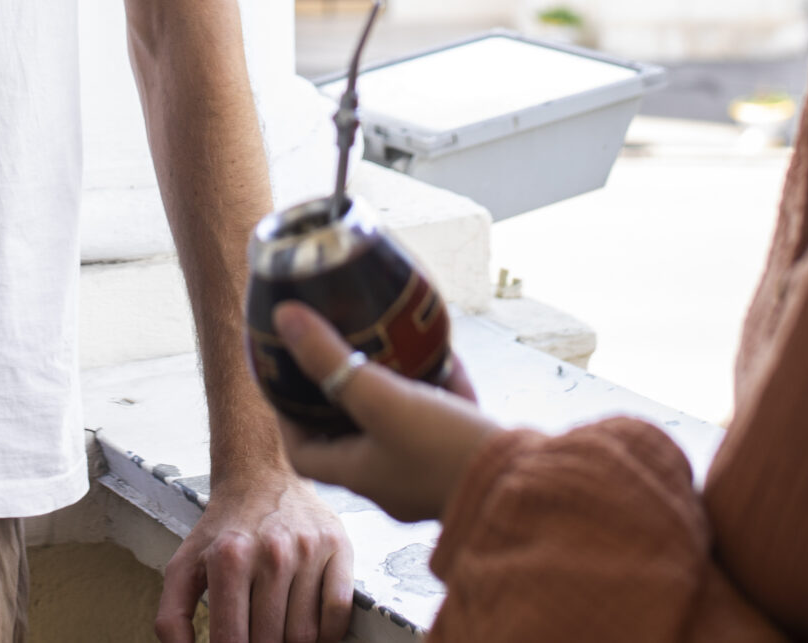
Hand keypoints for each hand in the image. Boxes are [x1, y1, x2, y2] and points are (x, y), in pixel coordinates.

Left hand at [160, 465, 351, 642]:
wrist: (261, 474)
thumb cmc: (223, 528)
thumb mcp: (184, 566)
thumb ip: (172, 617)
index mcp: (229, 559)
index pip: (232, 641)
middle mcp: (271, 552)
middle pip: (271, 642)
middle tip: (256, 635)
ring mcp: (308, 549)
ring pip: (306, 634)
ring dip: (292, 642)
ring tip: (277, 626)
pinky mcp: (337, 546)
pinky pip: (339, 613)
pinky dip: (328, 633)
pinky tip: (309, 624)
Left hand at [270, 302, 501, 524]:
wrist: (521, 487)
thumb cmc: (446, 452)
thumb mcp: (384, 401)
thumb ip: (333, 362)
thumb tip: (286, 320)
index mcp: (362, 474)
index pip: (304, 453)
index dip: (290, 417)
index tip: (289, 379)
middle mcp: (391, 480)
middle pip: (354, 434)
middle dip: (347, 393)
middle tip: (344, 352)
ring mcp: (429, 474)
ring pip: (401, 423)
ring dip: (397, 386)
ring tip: (398, 347)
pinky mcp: (463, 461)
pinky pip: (442, 422)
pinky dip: (440, 392)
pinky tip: (448, 359)